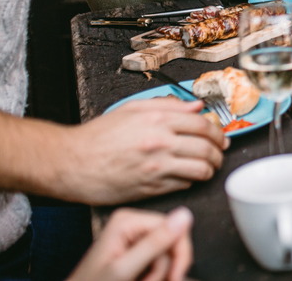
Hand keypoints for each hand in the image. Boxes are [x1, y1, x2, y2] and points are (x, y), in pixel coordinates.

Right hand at [61, 98, 225, 204]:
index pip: (202, 124)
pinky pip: (183, 184)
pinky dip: (192, 180)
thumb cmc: (97, 137)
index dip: (217, 131)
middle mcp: (160, 143)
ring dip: (210, 168)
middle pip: (206, 147)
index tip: (219, 136)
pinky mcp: (151, 187)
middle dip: (218, 151)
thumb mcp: (131, 109)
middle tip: (219, 152)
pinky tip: (188, 176)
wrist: (71, 163)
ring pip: (200, 169)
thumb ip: (168, 105)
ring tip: (210, 166)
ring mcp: (157, 167)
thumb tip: (195, 106)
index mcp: (157, 120)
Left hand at [67, 206, 192, 280]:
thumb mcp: (125, 270)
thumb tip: (185, 215)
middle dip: (165, 267)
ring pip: (165, 253)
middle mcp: (131, 223)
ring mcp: (132, 235)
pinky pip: (156, 260)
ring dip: (158, 275)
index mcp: (128, 221)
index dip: (179, 254)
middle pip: (170, 240)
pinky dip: (153, 275)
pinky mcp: (133, 249)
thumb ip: (154, 243)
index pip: (174, 226)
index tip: (175, 278)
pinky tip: (141, 280)